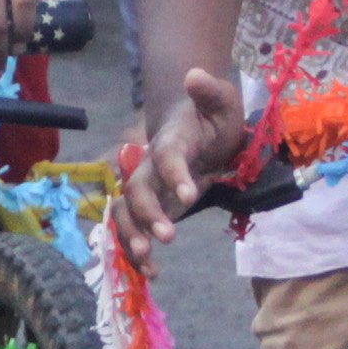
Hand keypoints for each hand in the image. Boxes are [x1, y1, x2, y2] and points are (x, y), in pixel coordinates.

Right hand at [114, 69, 248, 261]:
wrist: (194, 130)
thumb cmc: (210, 119)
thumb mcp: (222, 102)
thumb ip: (210, 91)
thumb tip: (195, 75)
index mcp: (170, 142)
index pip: (166, 156)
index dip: (174, 174)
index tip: (189, 196)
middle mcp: (150, 167)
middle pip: (136, 189)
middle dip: (147, 214)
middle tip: (168, 236)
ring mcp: (146, 190)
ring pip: (125, 213)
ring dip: (132, 236)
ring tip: (148, 260)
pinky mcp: (149, 210)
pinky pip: (133, 232)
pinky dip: (137, 254)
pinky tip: (152, 274)